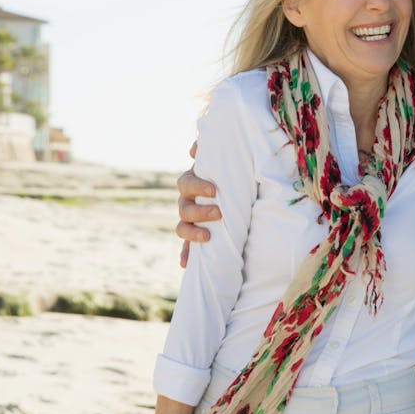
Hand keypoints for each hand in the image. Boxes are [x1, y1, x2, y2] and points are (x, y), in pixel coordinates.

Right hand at [175, 143, 220, 266]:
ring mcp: (190, 219)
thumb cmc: (226, 168)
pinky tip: (185, 264)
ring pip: (182, 227)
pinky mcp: (196, 233)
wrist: (232, 185)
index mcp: (192, 181)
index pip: (186, 184)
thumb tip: (194, 148)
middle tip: (218, 213)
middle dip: (199, 211)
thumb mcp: (222, 157)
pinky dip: (186, 254)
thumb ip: (211, 148)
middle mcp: (187, 200)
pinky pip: (187, 246)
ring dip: (191, 233)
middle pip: (183, 207)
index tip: (214, 190)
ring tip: (207, 237)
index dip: (197, 187)